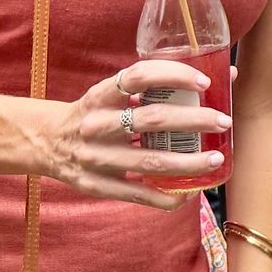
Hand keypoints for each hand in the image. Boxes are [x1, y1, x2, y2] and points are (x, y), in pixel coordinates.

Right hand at [34, 60, 230, 209]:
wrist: (46, 142)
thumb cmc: (97, 114)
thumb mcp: (114, 94)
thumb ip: (158, 86)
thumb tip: (226, 75)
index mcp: (101, 95)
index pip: (138, 77)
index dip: (173, 75)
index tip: (204, 82)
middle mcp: (97, 125)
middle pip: (152, 120)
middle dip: (194, 120)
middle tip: (224, 120)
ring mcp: (96, 158)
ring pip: (150, 161)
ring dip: (188, 162)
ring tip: (216, 158)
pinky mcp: (97, 185)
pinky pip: (138, 194)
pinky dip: (167, 196)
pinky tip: (189, 192)